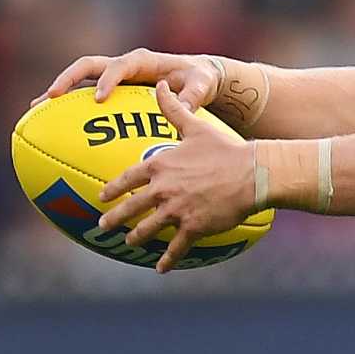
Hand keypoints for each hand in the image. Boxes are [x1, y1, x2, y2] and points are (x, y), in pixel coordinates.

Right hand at [41, 48, 219, 110]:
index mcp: (141, 61)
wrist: (196, 76)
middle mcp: (122, 65)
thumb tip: (184, 109)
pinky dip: (68, 107)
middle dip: (67, 79)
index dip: (108, 80)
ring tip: (34, 110)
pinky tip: (51, 126)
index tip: (99, 99)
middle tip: (50, 97)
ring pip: (79, 80)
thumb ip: (192, 95)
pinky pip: (84, 95)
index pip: (119, 67)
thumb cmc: (199, 79)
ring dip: (58, 92)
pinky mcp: (110, 88)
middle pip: (87, 67)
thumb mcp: (201, 85)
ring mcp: (113, 76)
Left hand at [90, 82, 257, 272]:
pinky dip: (167, 259)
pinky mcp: (193, 227)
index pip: (127, 179)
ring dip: (137, 237)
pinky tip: (160, 268)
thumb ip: (173, 109)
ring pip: (149, 228)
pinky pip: (176, 247)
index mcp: (160, 165)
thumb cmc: (226, 149)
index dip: (112, 189)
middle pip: (131, 207)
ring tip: (130, 242)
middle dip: (115, 218)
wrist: (252, 174)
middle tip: (103, 225)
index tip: (102, 196)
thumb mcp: (196, 127)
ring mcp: (176, 210)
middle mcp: (162, 189)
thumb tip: (160, 85)